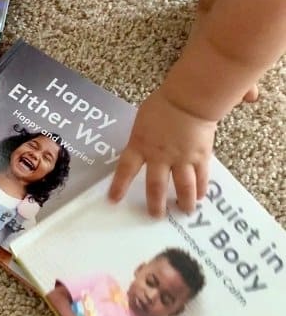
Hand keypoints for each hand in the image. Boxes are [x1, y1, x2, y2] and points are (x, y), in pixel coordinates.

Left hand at [108, 87, 216, 217]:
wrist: (189, 98)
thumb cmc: (163, 104)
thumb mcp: (143, 121)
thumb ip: (141, 139)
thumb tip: (139, 151)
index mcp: (141, 145)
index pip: (126, 169)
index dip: (119, 186)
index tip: (113, 200)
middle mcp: (160, 156)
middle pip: (156, 186)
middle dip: (156, 204)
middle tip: (155, 216)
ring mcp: (181, 158)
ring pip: (183, 187)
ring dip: (183, 202)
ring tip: (184, 212)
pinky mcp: (200, 157)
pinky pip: (201, 178)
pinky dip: (201, 189)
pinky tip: (199, 197)